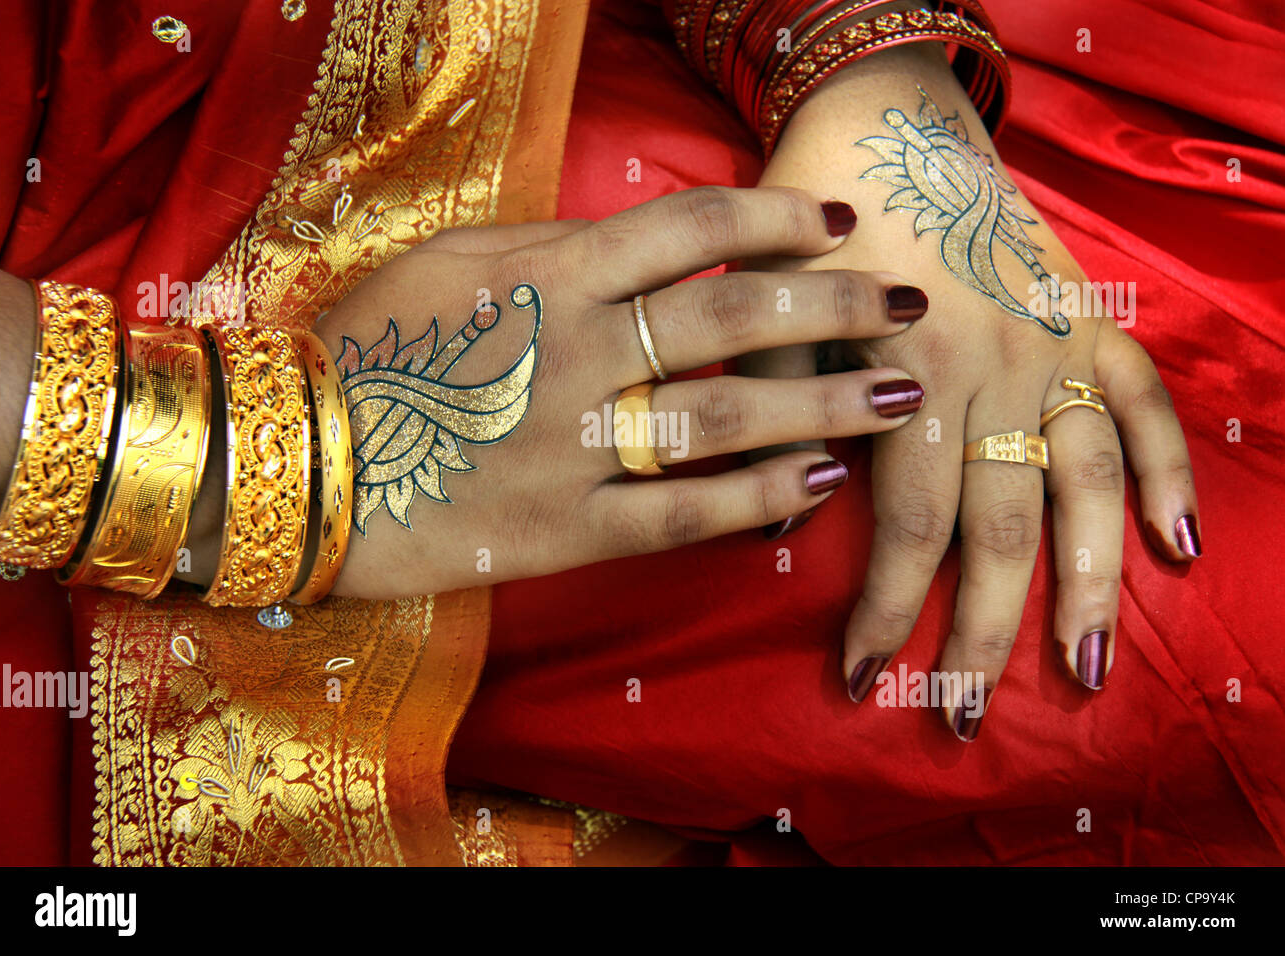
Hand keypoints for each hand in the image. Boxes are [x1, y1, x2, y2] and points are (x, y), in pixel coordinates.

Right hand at [314, 186, 930, 598]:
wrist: (289, 465)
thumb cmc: (364, 350)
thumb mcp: (448, 263)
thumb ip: (551, 245)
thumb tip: (646, 238)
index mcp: (548, 272)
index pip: (692, 228)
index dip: (779, 220)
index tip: (838, 227)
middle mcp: (575, 350)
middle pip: (734, 315)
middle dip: (835, 304)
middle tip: (906, 306)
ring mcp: (573, 444)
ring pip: (727, 414)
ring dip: (824, 401)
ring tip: (898, 395)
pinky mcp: (563, 530)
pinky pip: (682, 512)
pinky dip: (757, 498)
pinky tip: (818, 484)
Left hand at [751, 49, 1200, 737]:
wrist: (880, 124)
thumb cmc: (809, 223)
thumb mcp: (777, 315)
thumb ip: (789, 413)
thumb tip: (794, 518)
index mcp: (909, 370)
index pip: (907, 525)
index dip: (884, 609)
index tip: (862, 677)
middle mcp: (993, 367)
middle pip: (1000, 527)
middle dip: (983, 630)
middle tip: (968, 713)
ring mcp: (1051, 344)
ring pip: (1084, 483)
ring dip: (1090, 581)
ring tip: (1086, 669)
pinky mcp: (1086, 319)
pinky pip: (1143, 401)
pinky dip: (1168, 468)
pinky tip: (1178, 542)